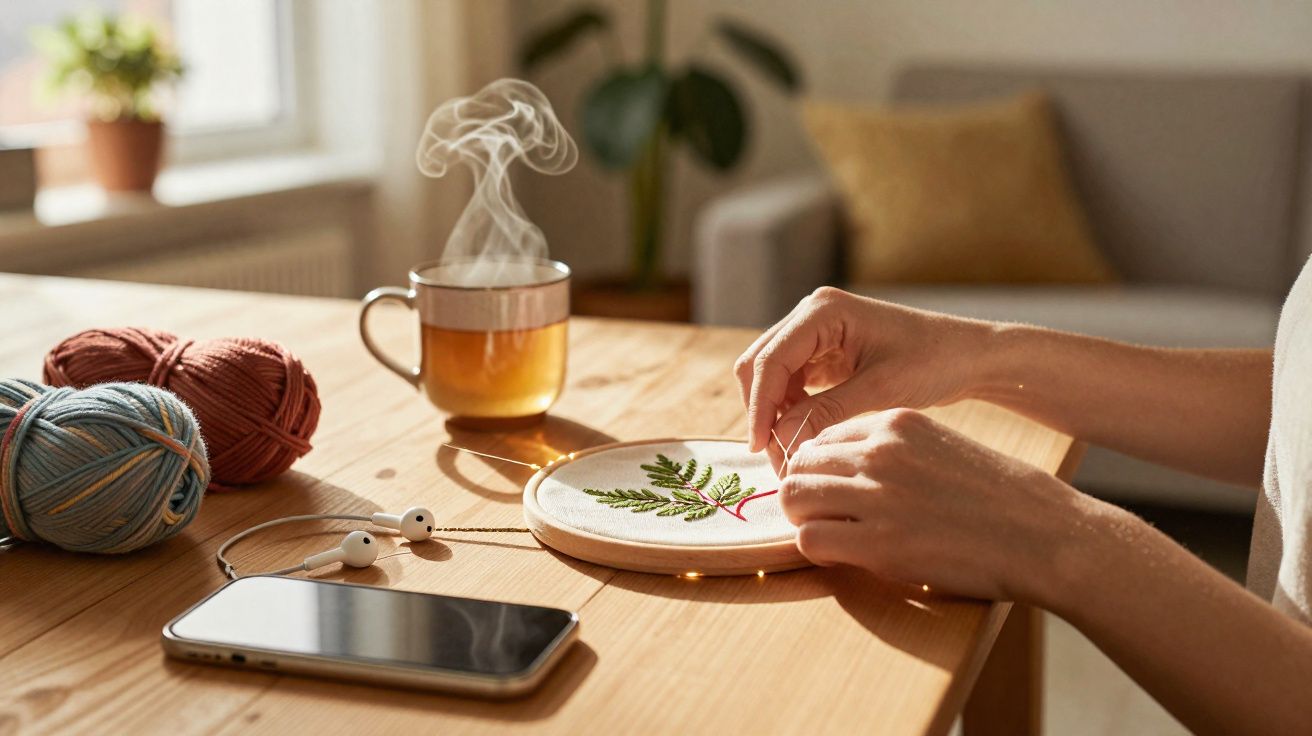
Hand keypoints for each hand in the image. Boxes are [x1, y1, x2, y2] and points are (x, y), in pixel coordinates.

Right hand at [734, 287, 993, 474]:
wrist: (968, 356)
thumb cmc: (934, 362)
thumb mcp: (882, 390)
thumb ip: (828, 412)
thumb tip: (781, 441)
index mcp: (824, 311)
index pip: (771, 360)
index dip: (760, 405)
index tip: (761, 446)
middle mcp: (812, 314)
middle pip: (760, 364)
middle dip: (763, 411)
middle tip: (777, 457)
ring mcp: (815, 332)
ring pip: (770, 376)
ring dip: (775, 413)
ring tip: (792, 453)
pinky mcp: (823, 353)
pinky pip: (790, 382)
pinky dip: (790, 410)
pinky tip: (804, 435)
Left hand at [780, 409, 1091, 601]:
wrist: (1045, 535)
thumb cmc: (1001, 497)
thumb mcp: (941, 446)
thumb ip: (893, 451)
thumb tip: (845, 471)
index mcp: (896, 422)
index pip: (822, 434)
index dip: (818, 465)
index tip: (829, 487)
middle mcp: (880, 452)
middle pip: (799, 462)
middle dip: (803, 489)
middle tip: (819, 514)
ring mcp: (877, 495)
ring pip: (794, 496)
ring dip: (803, 518)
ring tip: (828, 533)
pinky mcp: (879, 543)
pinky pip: (810, 540)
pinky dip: (817, 548)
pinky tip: (843, 554)